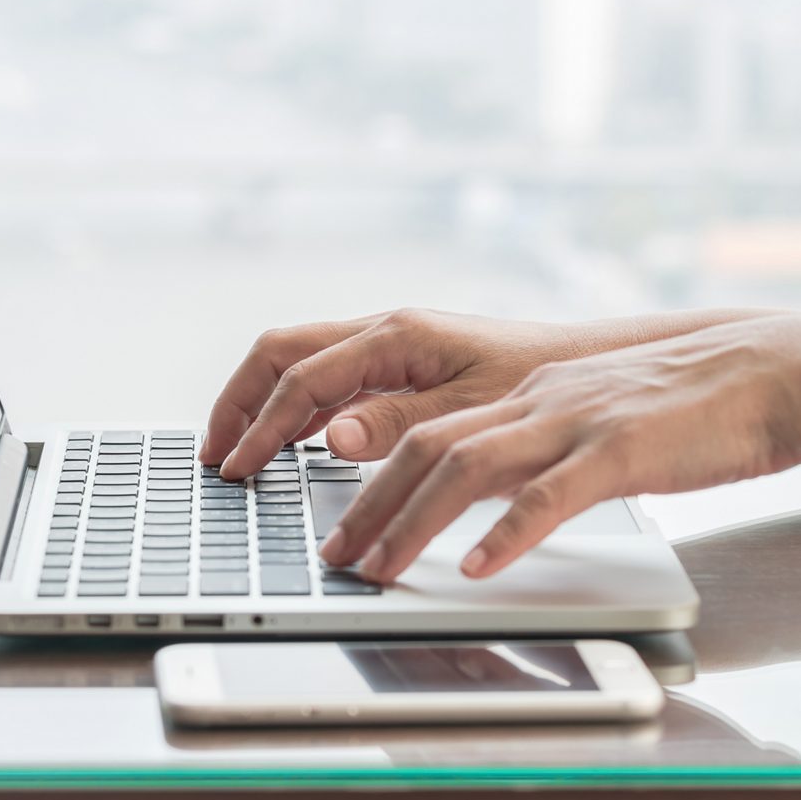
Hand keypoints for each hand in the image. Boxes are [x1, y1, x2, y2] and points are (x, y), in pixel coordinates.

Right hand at [199, 309, 589, 477]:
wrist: (584, 368)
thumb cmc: (538, 384)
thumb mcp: (468, 412)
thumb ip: (396, 423)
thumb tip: (329, 436)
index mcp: (394, 336)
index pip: (301, 378)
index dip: (261, 425)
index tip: (235, 467)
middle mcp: (384, 332)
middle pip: (281, 353)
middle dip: (239, 401)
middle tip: (216, 453)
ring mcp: (389, 346)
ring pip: (300, 363)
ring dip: (263, 404)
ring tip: (238, 451)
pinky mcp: (399, 365)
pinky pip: (329, 380)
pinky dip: (298, 410)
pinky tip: (292, 444)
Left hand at [320, 315, 800, 582]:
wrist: (766, 374)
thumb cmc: (679, 407)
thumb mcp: (587, 418)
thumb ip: (533, 447)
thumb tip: (481, 490)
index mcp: (523, 393)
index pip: (423, 429)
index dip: (368, 477)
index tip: (338, 523)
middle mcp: (535, 400)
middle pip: (425, 445)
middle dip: (368, 504)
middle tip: (332, 557)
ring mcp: (575, 421)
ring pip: (469, 464)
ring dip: (412, 520)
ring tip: (376, 569)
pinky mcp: (623, 449)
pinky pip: (553, 492)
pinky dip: (510, 531)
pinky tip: (479, 567)